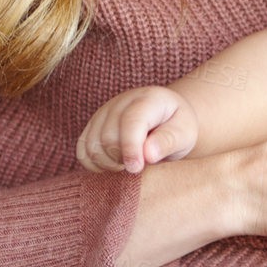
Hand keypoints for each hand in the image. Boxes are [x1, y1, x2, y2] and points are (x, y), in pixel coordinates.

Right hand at [78, 86, 199, 173]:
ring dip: (108, 164)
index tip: (137, 168)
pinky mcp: (93, 126)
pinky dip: (95, 165)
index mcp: (148, 99)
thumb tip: (147, 154)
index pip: (131, 121)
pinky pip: (82, 151)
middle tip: (140, 166)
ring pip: (91, 146)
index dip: (131, 148)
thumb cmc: (178, 128)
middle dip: (122, 159)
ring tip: (129, 164)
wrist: (167, 122)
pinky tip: (114, 166)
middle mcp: (121, 102)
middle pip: (108, 137)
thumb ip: (168, 141)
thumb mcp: (184, 134)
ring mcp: (103, 113)